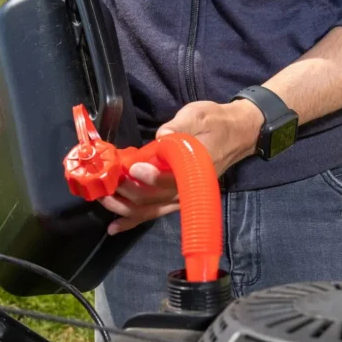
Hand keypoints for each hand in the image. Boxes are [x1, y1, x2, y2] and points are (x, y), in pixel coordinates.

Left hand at [99, 99, 263, 233]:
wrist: (237, 133)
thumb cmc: (217, 122)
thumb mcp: (200, 115)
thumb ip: (182, 125)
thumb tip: (163, 135)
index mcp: (196, 168)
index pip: (172, 180)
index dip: (152, 176)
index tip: (133, 167)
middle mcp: (189, 189)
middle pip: (154, 199)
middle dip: (127, 192)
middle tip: (107, 181)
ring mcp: (182, 197)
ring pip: (150, 210)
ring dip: (125, 208)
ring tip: (104, 200)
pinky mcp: (176, 199)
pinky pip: (154, 214)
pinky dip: (134, 220)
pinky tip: (115, 226)